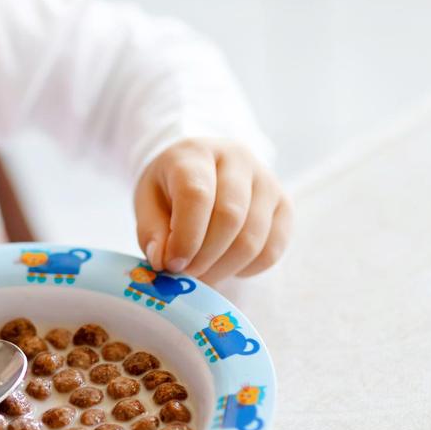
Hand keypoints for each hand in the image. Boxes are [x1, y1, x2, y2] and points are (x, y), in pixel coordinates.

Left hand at [134, 138, 292, 282]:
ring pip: (253, 239)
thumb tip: (163, 260)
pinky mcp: (283, 205)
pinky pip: (272, 250)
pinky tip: (225, 265)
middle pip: (229, 218)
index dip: (185, 237)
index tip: (172, 264)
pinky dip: (246, 269)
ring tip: (202, 274)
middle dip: (204, 258)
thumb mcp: (147, 201)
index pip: (196, 195)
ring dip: (224, 268)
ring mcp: (267, 181)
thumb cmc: (170, 186)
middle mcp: (238, 160)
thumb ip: (150, 231)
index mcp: (195, 154)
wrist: (203, 167)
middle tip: (186, 276)